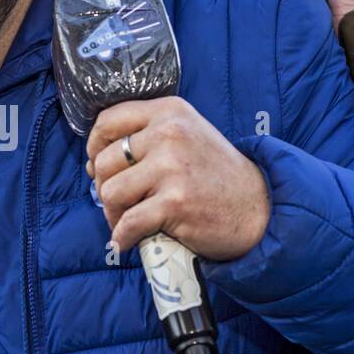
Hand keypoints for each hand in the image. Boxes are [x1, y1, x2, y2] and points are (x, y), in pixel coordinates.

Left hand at [85, 97, 269, 260]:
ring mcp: (172, 168)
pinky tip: (127, 241)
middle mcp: (169, 133)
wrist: (258, 209)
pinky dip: (122, 237)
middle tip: (118, 203)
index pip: (109, 120)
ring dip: (112, 214)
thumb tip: (96, 160)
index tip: (98, 165)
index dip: (94, 145)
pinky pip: (128, 223)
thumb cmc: (216, 175)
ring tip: (125, 222)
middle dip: (104, 188)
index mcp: (169, 112)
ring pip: (111, 192)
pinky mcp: (175, 202)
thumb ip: (147, 136)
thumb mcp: (187, 135)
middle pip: (105, 161)